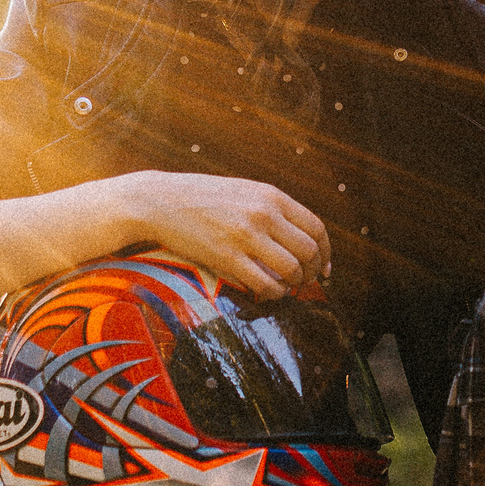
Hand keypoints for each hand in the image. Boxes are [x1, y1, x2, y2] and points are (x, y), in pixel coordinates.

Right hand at [111, 172, 330, 298]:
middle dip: (311, 273)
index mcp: (271, 196)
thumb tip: (298, 235)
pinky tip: (266, 292)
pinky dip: (273, 294)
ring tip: (283, 288)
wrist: (160, 200)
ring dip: (293, 285)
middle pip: (309, 251)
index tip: (322, 268)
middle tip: (302, 282)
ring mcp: (245, 235)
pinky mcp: (227, 257)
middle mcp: (263, 213)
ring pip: (291, 270)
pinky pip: (266, 284)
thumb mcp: (244, 191)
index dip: (325, 253)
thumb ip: (271, 208)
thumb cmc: (202, 198)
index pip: (316, 228)